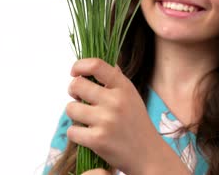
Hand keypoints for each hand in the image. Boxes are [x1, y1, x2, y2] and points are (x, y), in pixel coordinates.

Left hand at [65, 58, 160, 174]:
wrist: (147, 153)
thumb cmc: (136, 122)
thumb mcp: (131, 95)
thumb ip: (115, 80)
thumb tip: (95, 65)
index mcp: (123, 87)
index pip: (96, 65)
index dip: (79, 65)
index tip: (75, 72)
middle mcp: (115, 101)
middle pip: (76, 85)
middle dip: (73, 91)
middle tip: (80, 99)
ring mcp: (106, 120)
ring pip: (71, 108)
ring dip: (74, 114)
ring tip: (85, 119)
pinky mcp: (98, 139)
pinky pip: (72, 130)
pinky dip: (76, 133)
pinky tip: (87, 135)